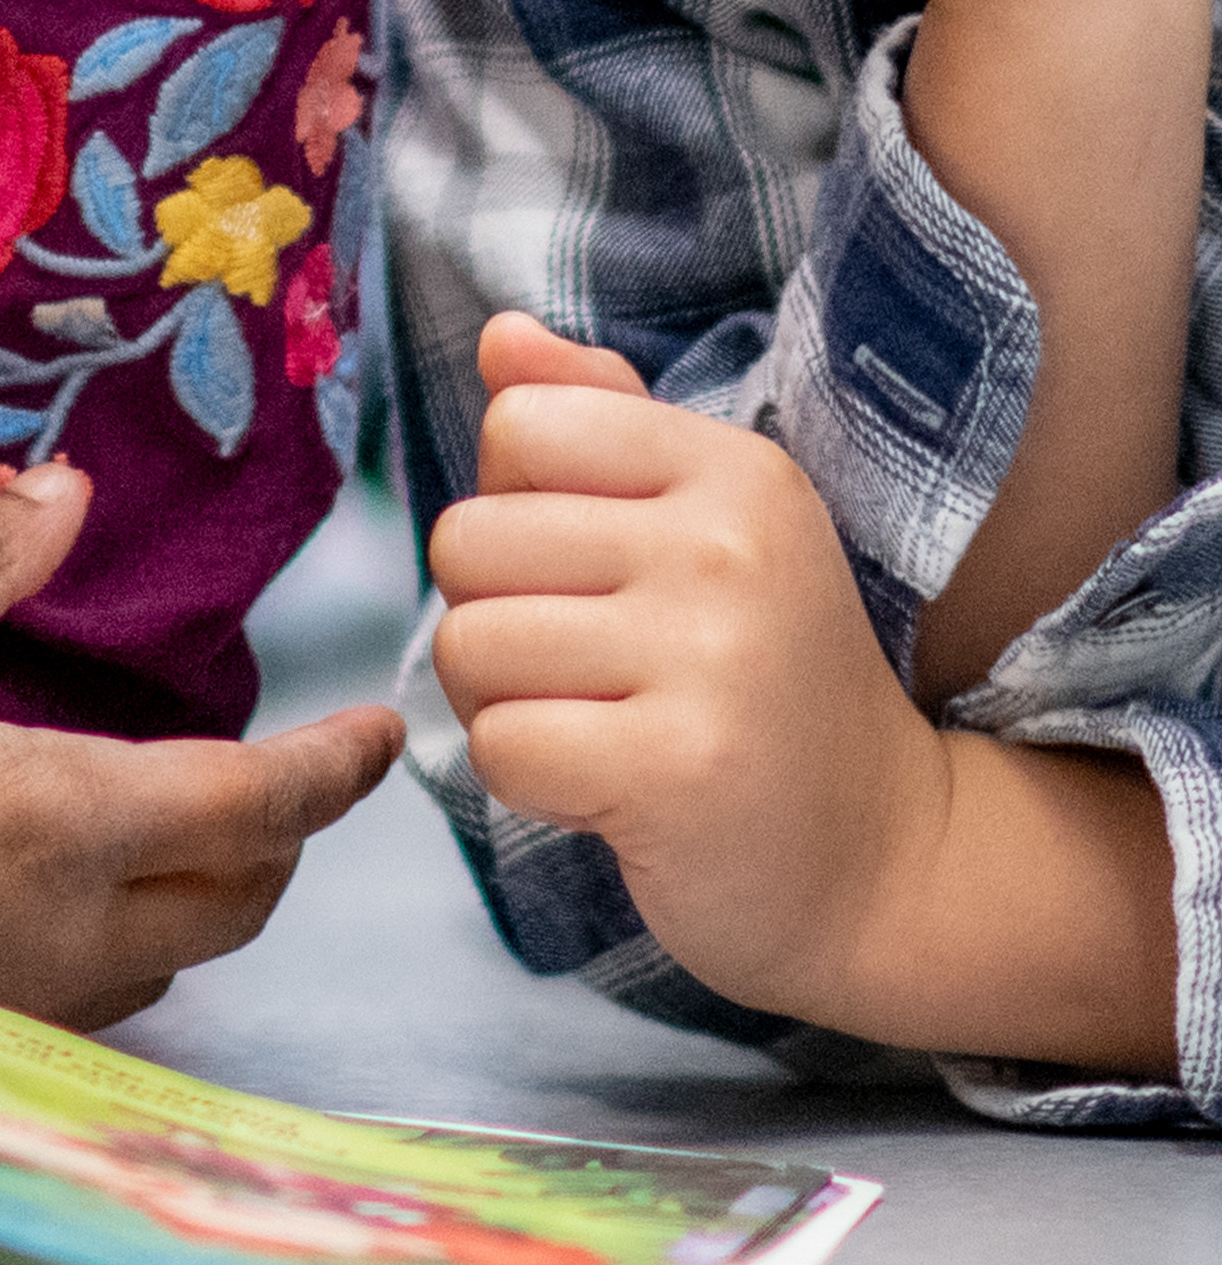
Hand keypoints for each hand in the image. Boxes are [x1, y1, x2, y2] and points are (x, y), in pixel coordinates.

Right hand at [0, 463, 407, 1030]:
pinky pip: (93, 1001)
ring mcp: (12, 1009)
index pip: (258, 807)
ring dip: (202, 894)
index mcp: (46, 822)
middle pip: (242, 900)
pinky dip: (122, 944)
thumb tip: (67, 498)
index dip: (333, 770)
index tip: (374, 734)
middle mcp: (58, 934)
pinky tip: (61, 901)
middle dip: (281, 836)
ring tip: (181, 829)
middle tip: (284, 773)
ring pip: (172, 960)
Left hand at [429, 313, 948, 1020]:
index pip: (519, 427)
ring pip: (468, 647)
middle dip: (494, 618)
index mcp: (731, 468)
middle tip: (590, 672)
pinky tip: (608, 788)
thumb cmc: (754, 682)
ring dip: (505, 707)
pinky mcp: (677, 767)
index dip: (514, 514)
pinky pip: (501, 748)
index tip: (589, 576)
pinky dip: (529, 783)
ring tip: (600, 726)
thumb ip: (596, 425)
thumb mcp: (701, 527)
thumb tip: (502, 335)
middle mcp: (728, 544)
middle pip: (467, 541)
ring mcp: (711, 655)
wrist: (876, 851)